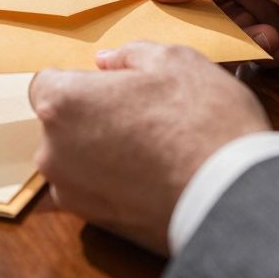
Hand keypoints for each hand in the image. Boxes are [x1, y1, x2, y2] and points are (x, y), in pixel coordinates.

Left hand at [28, 42, 269, 253]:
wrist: (231, 196)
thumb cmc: (202, 120)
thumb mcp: (174, 61)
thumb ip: (130, 54)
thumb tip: (107, 61)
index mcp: (62, 103)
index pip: (47, 83)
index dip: (81, 80)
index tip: (110, 86)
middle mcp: (53, 151)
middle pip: (61, 124)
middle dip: (91, 116)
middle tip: (141, 114)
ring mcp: (71, 193)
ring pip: (77, 160)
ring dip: (101, 151)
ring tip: (152, 147)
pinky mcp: (94, 224)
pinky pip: (95, 191)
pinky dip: (114, 183)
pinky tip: (152, 176)